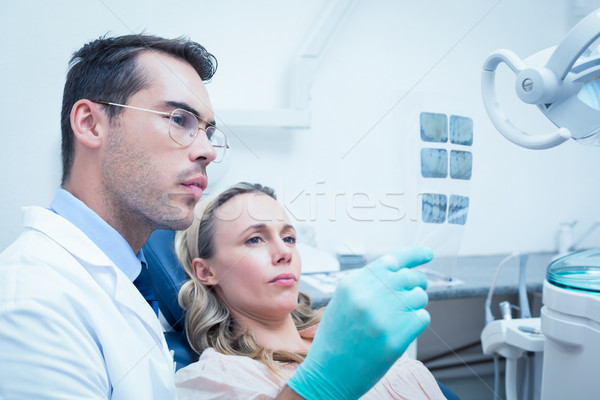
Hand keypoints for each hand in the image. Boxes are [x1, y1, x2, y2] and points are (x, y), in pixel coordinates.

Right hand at [287, 246, 431, 399]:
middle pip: (409, 277)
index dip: (414, 255)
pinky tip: (402, 329)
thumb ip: (368, 284)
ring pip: (419, 296)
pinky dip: (417, 321)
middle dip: (418, 282)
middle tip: (417, 290)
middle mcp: (368, 295)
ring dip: (416, 303)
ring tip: (402, 315)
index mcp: (354, 284)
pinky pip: (422, 317)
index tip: (428, 253)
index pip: (392, 260)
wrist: (329, 373)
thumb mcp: (344, 301)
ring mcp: (383, 316)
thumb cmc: (337, 337)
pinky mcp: (396, 337)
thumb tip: (401, 270)